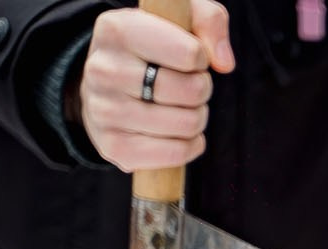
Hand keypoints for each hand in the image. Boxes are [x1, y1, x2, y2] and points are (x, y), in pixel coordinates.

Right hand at [79, 1, 234, 171]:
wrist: (105, 82)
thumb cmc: (151, 46)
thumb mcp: (178, 16)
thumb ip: (209, 21)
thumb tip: (224, 63)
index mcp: (117, 29)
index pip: (190, 54)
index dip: (201, 59)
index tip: (190, 58)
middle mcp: (104, 69)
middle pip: (192, 91)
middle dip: (201, 89)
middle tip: (187, 85)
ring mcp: (104, 111)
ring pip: (187, 124)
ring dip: (196, 118)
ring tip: (179, 106)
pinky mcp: (113, 147)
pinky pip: (176, 153)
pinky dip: (189, 145)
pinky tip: (177, 132)